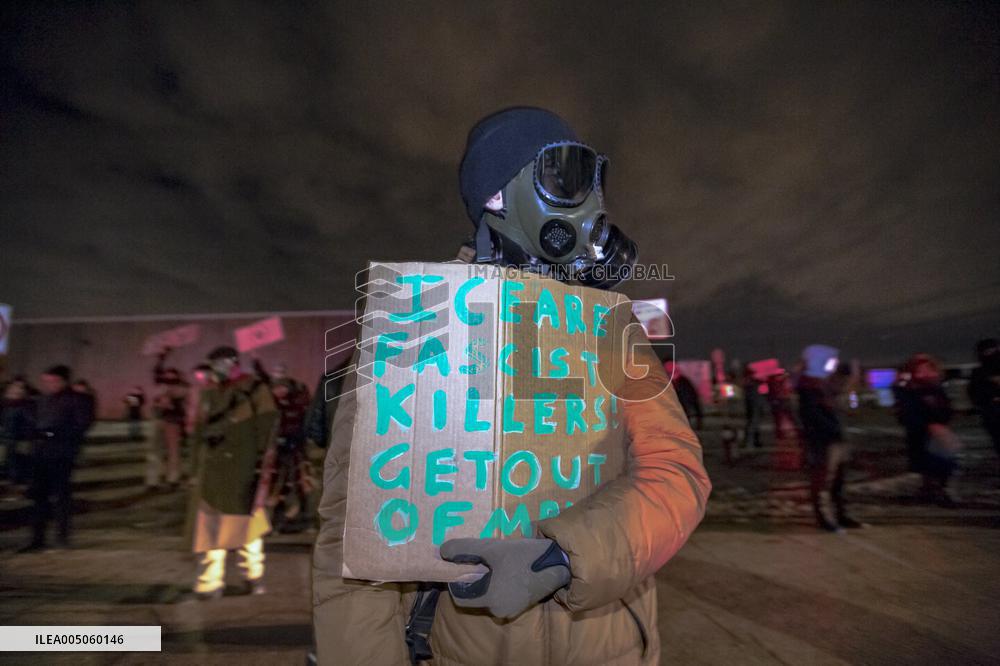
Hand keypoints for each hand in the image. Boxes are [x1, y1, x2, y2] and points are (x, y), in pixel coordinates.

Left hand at [440, 538, 569, 618]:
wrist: (558, 562)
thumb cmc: (523, 557)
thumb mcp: (491, 548)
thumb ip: (465, 549)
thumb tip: (442, 551)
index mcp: (490, 601)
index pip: (460, 597)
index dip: (457, 580)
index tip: (461, 564)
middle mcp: (499, 611)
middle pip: (475, 594)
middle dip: (475, 576)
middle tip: (482, 558)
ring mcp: (512, 609)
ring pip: (489, 593)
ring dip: (488, 578)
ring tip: (497, 560)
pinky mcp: (521, 604)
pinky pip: (501, 594)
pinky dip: (499, 582)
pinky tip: (508, 567)